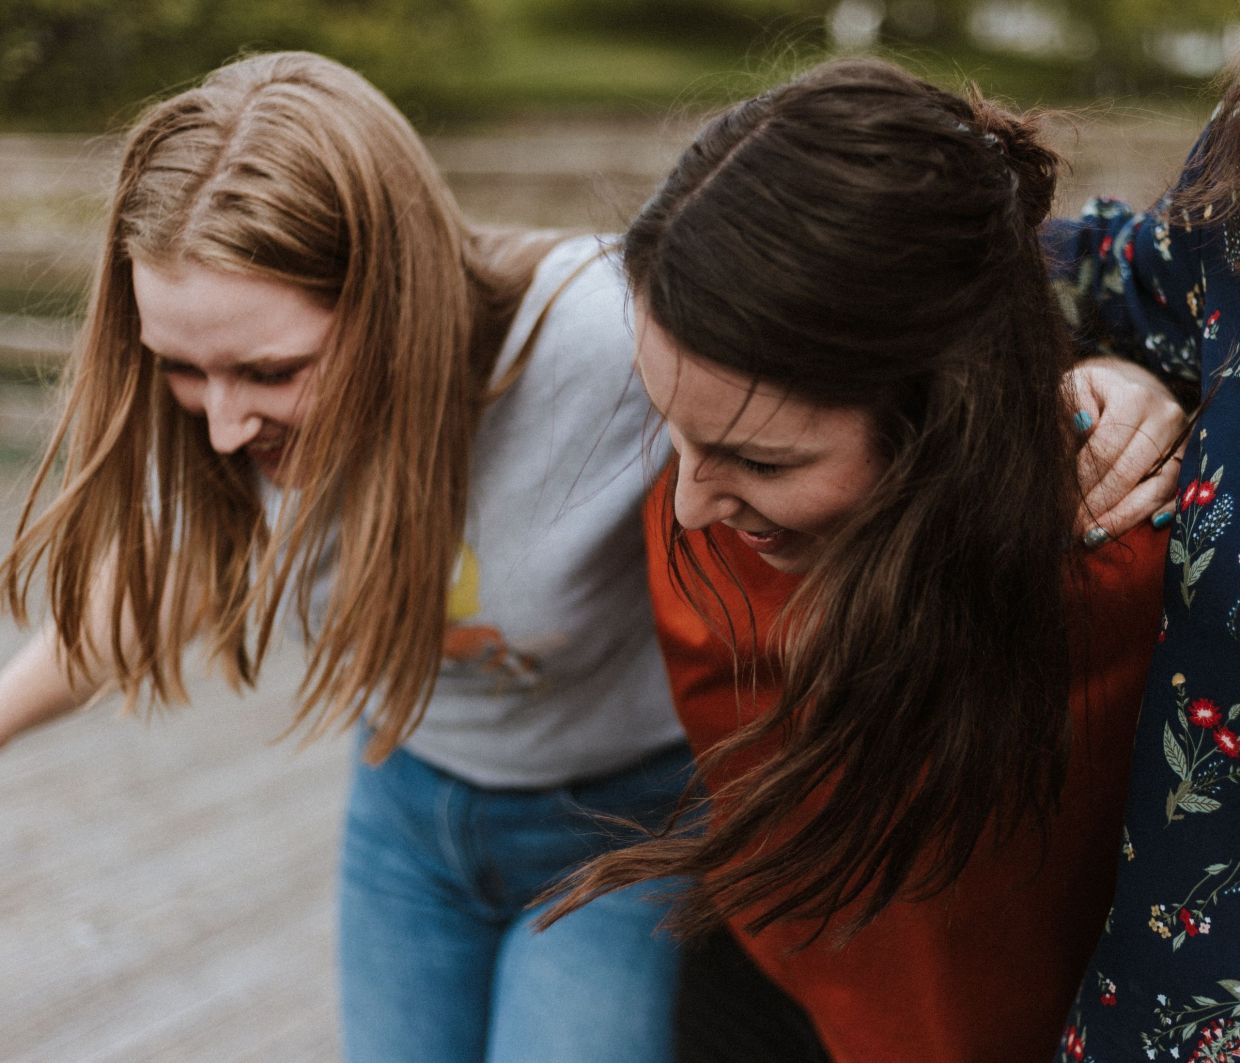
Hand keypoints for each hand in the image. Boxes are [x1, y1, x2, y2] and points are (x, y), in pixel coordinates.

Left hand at [1069, 356, 1186, 543]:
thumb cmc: (1091, 392)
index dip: (1081, 481)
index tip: (1060, 504)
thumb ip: (1070, 406)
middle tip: (1071, 529)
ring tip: (1093, 536)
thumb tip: (1083, 425)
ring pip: (1157, 488)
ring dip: (1124, 517)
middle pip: (1129, 472)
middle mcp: (1165, 417)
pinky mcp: (1188, 459)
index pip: (1105, 450)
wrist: (1126, 386)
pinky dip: (1156, 513)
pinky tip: (1135, 529)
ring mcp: (1181, 440)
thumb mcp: (1074, 388)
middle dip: (1097, 505)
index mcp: (1134, 398)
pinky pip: (1176, 493)